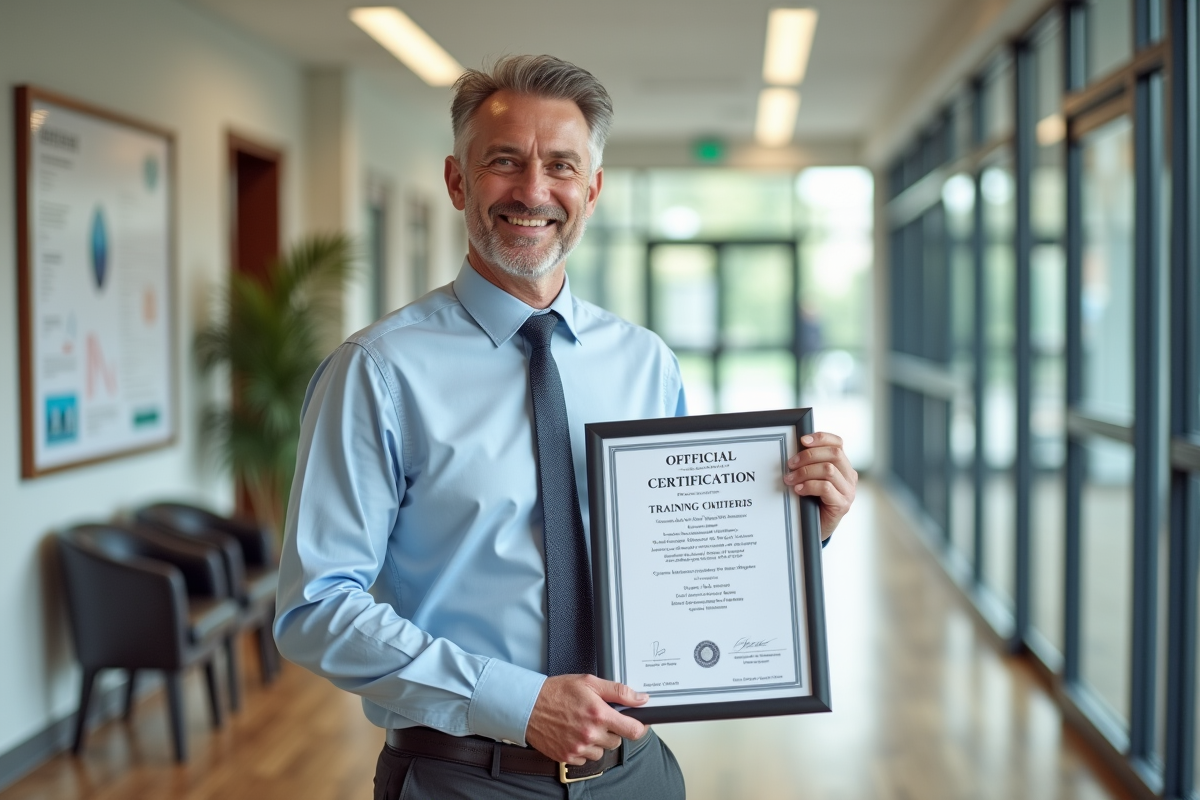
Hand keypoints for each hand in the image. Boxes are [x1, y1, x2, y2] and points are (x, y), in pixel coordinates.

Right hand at [525, 675, 647, 763]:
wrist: (528, 705)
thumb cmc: (557, 691)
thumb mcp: (589, 682)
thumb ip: (618, 691)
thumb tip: (641, 699)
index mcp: (599, 714)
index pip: (633, 730)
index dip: (639, 727)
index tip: (637, 723)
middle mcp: (590, 734)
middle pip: (617, 741)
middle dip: (612, 730)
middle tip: (598, 717)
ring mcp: (578, 748)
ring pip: (601, 751)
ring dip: (597, 741)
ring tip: (583, 725)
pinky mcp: (567, 757)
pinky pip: (585, 759)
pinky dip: (583, 749)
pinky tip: (574, 734)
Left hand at [783, 432, 857, 539]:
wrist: (816, 529)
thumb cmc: (811, 501)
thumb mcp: (811, 478)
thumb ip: (809, 464)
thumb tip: (792, 450)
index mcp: (843, 465)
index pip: (838, 443)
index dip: (821, 438)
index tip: (802, 440)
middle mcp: (850, 476)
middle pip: (834, 454)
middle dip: (808, 455)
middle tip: (790, 464)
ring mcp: (848, 491)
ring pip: (828, 470)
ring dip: (805, 472)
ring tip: (790, 479)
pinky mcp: (842, 505)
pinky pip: (826, 488)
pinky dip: (809, 486)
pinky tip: (798, 489)